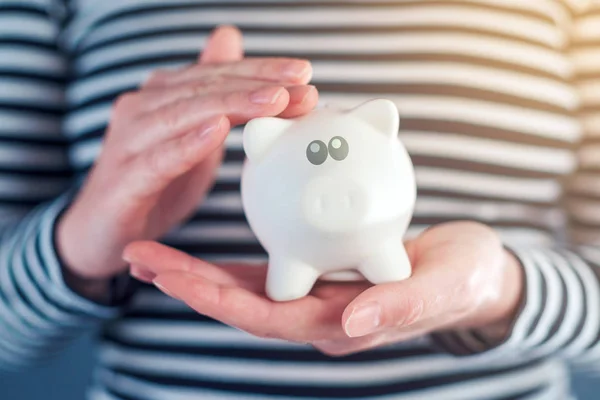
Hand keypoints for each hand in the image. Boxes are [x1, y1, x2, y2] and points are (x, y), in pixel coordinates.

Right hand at [57, 26, 318, 292]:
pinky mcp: (122, 181)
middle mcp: (142, 110)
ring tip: (273, 101)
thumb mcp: (192, 137)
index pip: (215, 75)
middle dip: (256, 84)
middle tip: (301, 84)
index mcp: (162, 98)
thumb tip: (229, 37)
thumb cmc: (151, 182)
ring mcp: (128, 143)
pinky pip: (157, 159)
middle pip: (204, 87)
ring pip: (184, 114)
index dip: (260, 71)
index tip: (304, 74)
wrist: (100, 232)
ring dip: (231, 105)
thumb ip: (212, 95)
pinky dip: (187, 144)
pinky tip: (216, 131)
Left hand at [122, 221, 522, 354]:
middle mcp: (318, 315)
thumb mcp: (444, 285)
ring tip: (151, 252)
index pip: (266, 315)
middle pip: (241, 303)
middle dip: (188, 285)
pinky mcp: (319, 275)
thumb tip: (353, 322)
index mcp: (339, 324)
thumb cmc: (463, 279)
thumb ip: (402, 305)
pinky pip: (267, 266)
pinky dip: (228, 260)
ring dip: (196, 272)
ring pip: (245, 288)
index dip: (218, 300)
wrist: (472, 273)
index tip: (173, 276)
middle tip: (139, 258)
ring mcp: (316, 297)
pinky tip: (201, 244)